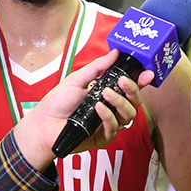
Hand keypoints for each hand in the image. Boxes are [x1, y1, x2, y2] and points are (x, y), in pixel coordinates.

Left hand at [13, 50, 153, 168]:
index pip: (130, 87)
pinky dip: (108, 116)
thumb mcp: (77, 79)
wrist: (43, 124)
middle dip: (133, 90)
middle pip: (135, 101)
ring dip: (119, 102)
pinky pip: (115, 127)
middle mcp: (111, 108)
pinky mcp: (103, 137)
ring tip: (105, 94)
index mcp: (107, 94)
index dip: (141, 81)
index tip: (147, 73)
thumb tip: (115, 53)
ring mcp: (108, 123)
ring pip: (129, 115)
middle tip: (122, 81)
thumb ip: (97, 67)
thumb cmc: (58, 103)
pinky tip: (98, 108)